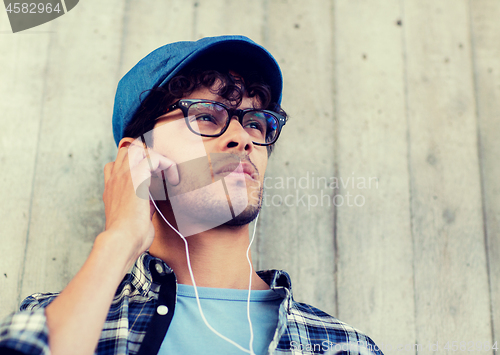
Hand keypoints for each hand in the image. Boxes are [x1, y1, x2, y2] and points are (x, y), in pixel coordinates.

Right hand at [102, 138, 178, 260]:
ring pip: (138, 146)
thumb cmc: (130, 236)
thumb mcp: (135, 215)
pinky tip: (173, 180)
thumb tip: (155, 196)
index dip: (137, 163)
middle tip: (162, 172)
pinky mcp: (136, 177)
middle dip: (148, 154)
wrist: (122, 241)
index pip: (118, 161)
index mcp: (112, 186)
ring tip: (167, 174)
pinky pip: (154, 157)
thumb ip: (143, 201)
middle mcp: (115, 178)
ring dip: (156, 157)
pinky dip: (167, 165)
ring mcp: (123, 175)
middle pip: (128, 147)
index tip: (154, 177)